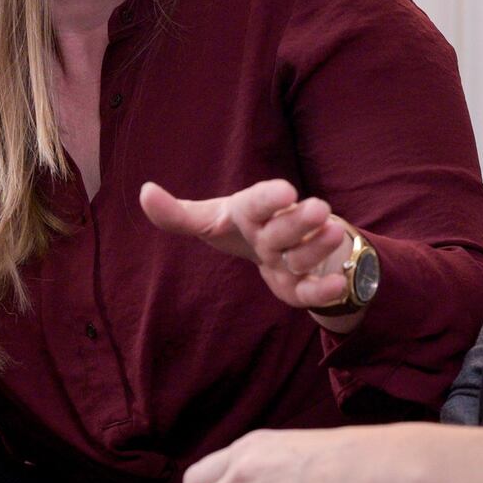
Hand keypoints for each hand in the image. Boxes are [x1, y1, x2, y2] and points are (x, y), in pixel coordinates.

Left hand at [140, 179, 354, 313]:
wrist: (285, 247)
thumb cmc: (244, 229)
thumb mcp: (211, 220)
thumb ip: (178, 214)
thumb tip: (145, 191)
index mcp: (253, 212)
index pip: (259, 201)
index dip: (271, 197)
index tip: (286, 191)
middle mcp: (277, 231)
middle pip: (286, 228)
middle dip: (300, 221)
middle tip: (318, 209)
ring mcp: (293, 257)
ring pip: (304, 255)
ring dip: (317, 247)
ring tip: (331, 233)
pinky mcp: (302, 285)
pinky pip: (311, 291)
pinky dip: (324, 290)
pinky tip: (337, 285)